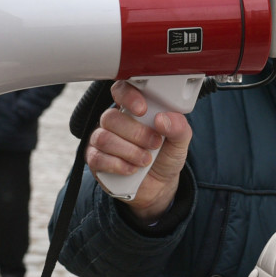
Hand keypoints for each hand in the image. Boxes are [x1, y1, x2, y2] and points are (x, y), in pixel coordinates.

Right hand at [85, 81, 192, 221]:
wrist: (159, 186)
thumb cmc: (165, 157)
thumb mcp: (180, 142)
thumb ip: (179, 127)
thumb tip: (163, 118)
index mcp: (133, 109)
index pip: (121, 90)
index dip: (127, 96)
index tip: (142, 109)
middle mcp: (114, 122)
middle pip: (110, 117)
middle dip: (136, 133)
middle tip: (154, 144)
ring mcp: (101, 140)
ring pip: (104, 138)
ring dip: (129, 151)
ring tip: (146, 160)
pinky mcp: (95, 160)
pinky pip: (97, 158)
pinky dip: (118, 165)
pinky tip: (132, 169)